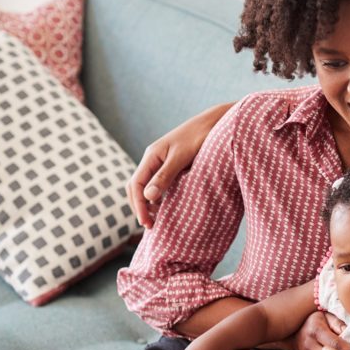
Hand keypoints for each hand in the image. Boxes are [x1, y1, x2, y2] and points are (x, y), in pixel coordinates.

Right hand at [126, 105, 224, 227]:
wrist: (214, 123)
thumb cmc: (199, 137)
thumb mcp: (181, 158)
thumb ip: (165, 176)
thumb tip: (148, 196)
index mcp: (151, 156)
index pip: (135, 184)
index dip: (138, 205)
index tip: (146, 223)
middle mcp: (153, 159)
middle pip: (136, 187)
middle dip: (140, 207)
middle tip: (150, 226)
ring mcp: (162, 162)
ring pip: (147, 186)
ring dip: (148, 203)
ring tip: (158, 220)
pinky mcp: (172, 165)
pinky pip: (159, 184)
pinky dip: (159, 197)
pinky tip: (168, 207)